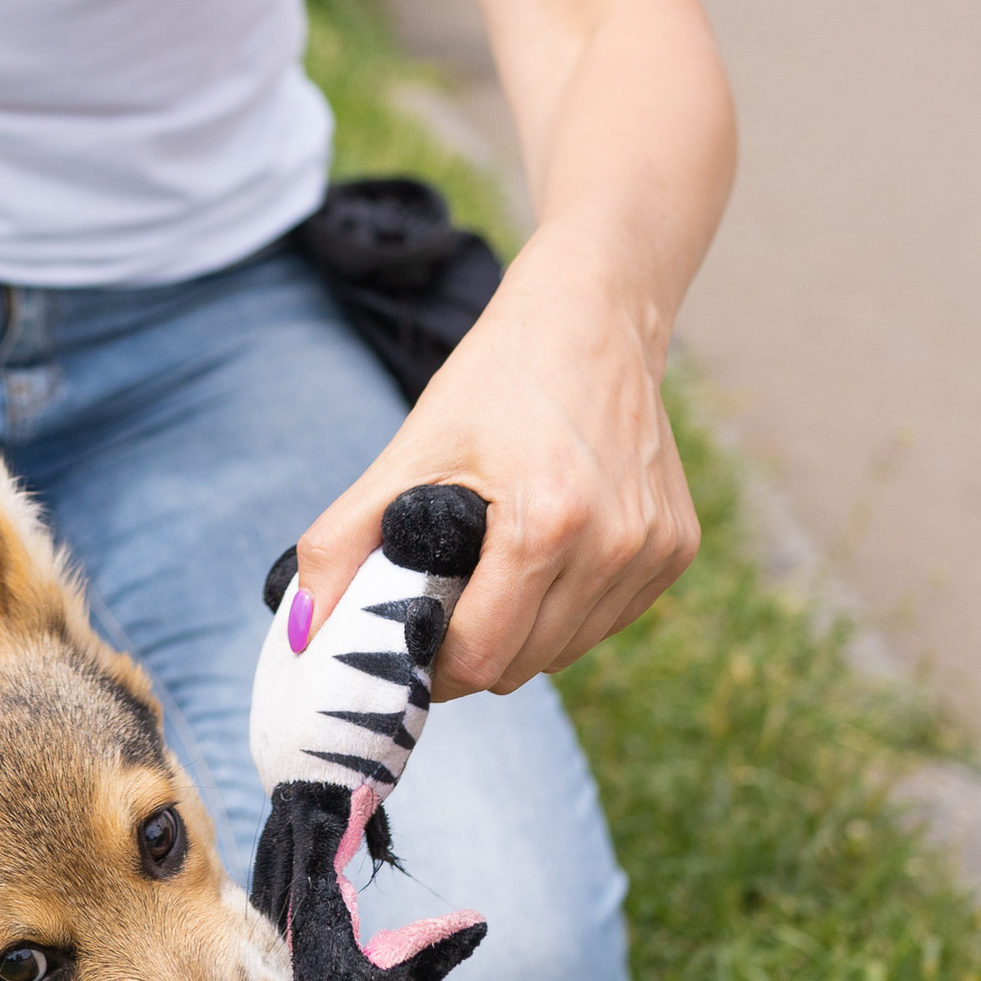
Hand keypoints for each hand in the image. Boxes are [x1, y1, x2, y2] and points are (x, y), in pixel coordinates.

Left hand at [287, 230, 700, 694]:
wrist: (594, 315)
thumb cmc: (496, 377)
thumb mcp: (410, 448)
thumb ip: (343, 541)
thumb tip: (302, 633)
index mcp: (547, 523)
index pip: (481, 656)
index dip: (431, 662)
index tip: (405, 638)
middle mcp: (615, 545)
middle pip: (523, 666)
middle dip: (470, 651)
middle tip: (438, 606)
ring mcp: (655, 551)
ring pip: (566, 652)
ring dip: (520, 635)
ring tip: (489, 574)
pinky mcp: (677, 549)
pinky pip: (606, 622)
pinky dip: (565, 611)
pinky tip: (541, 558)